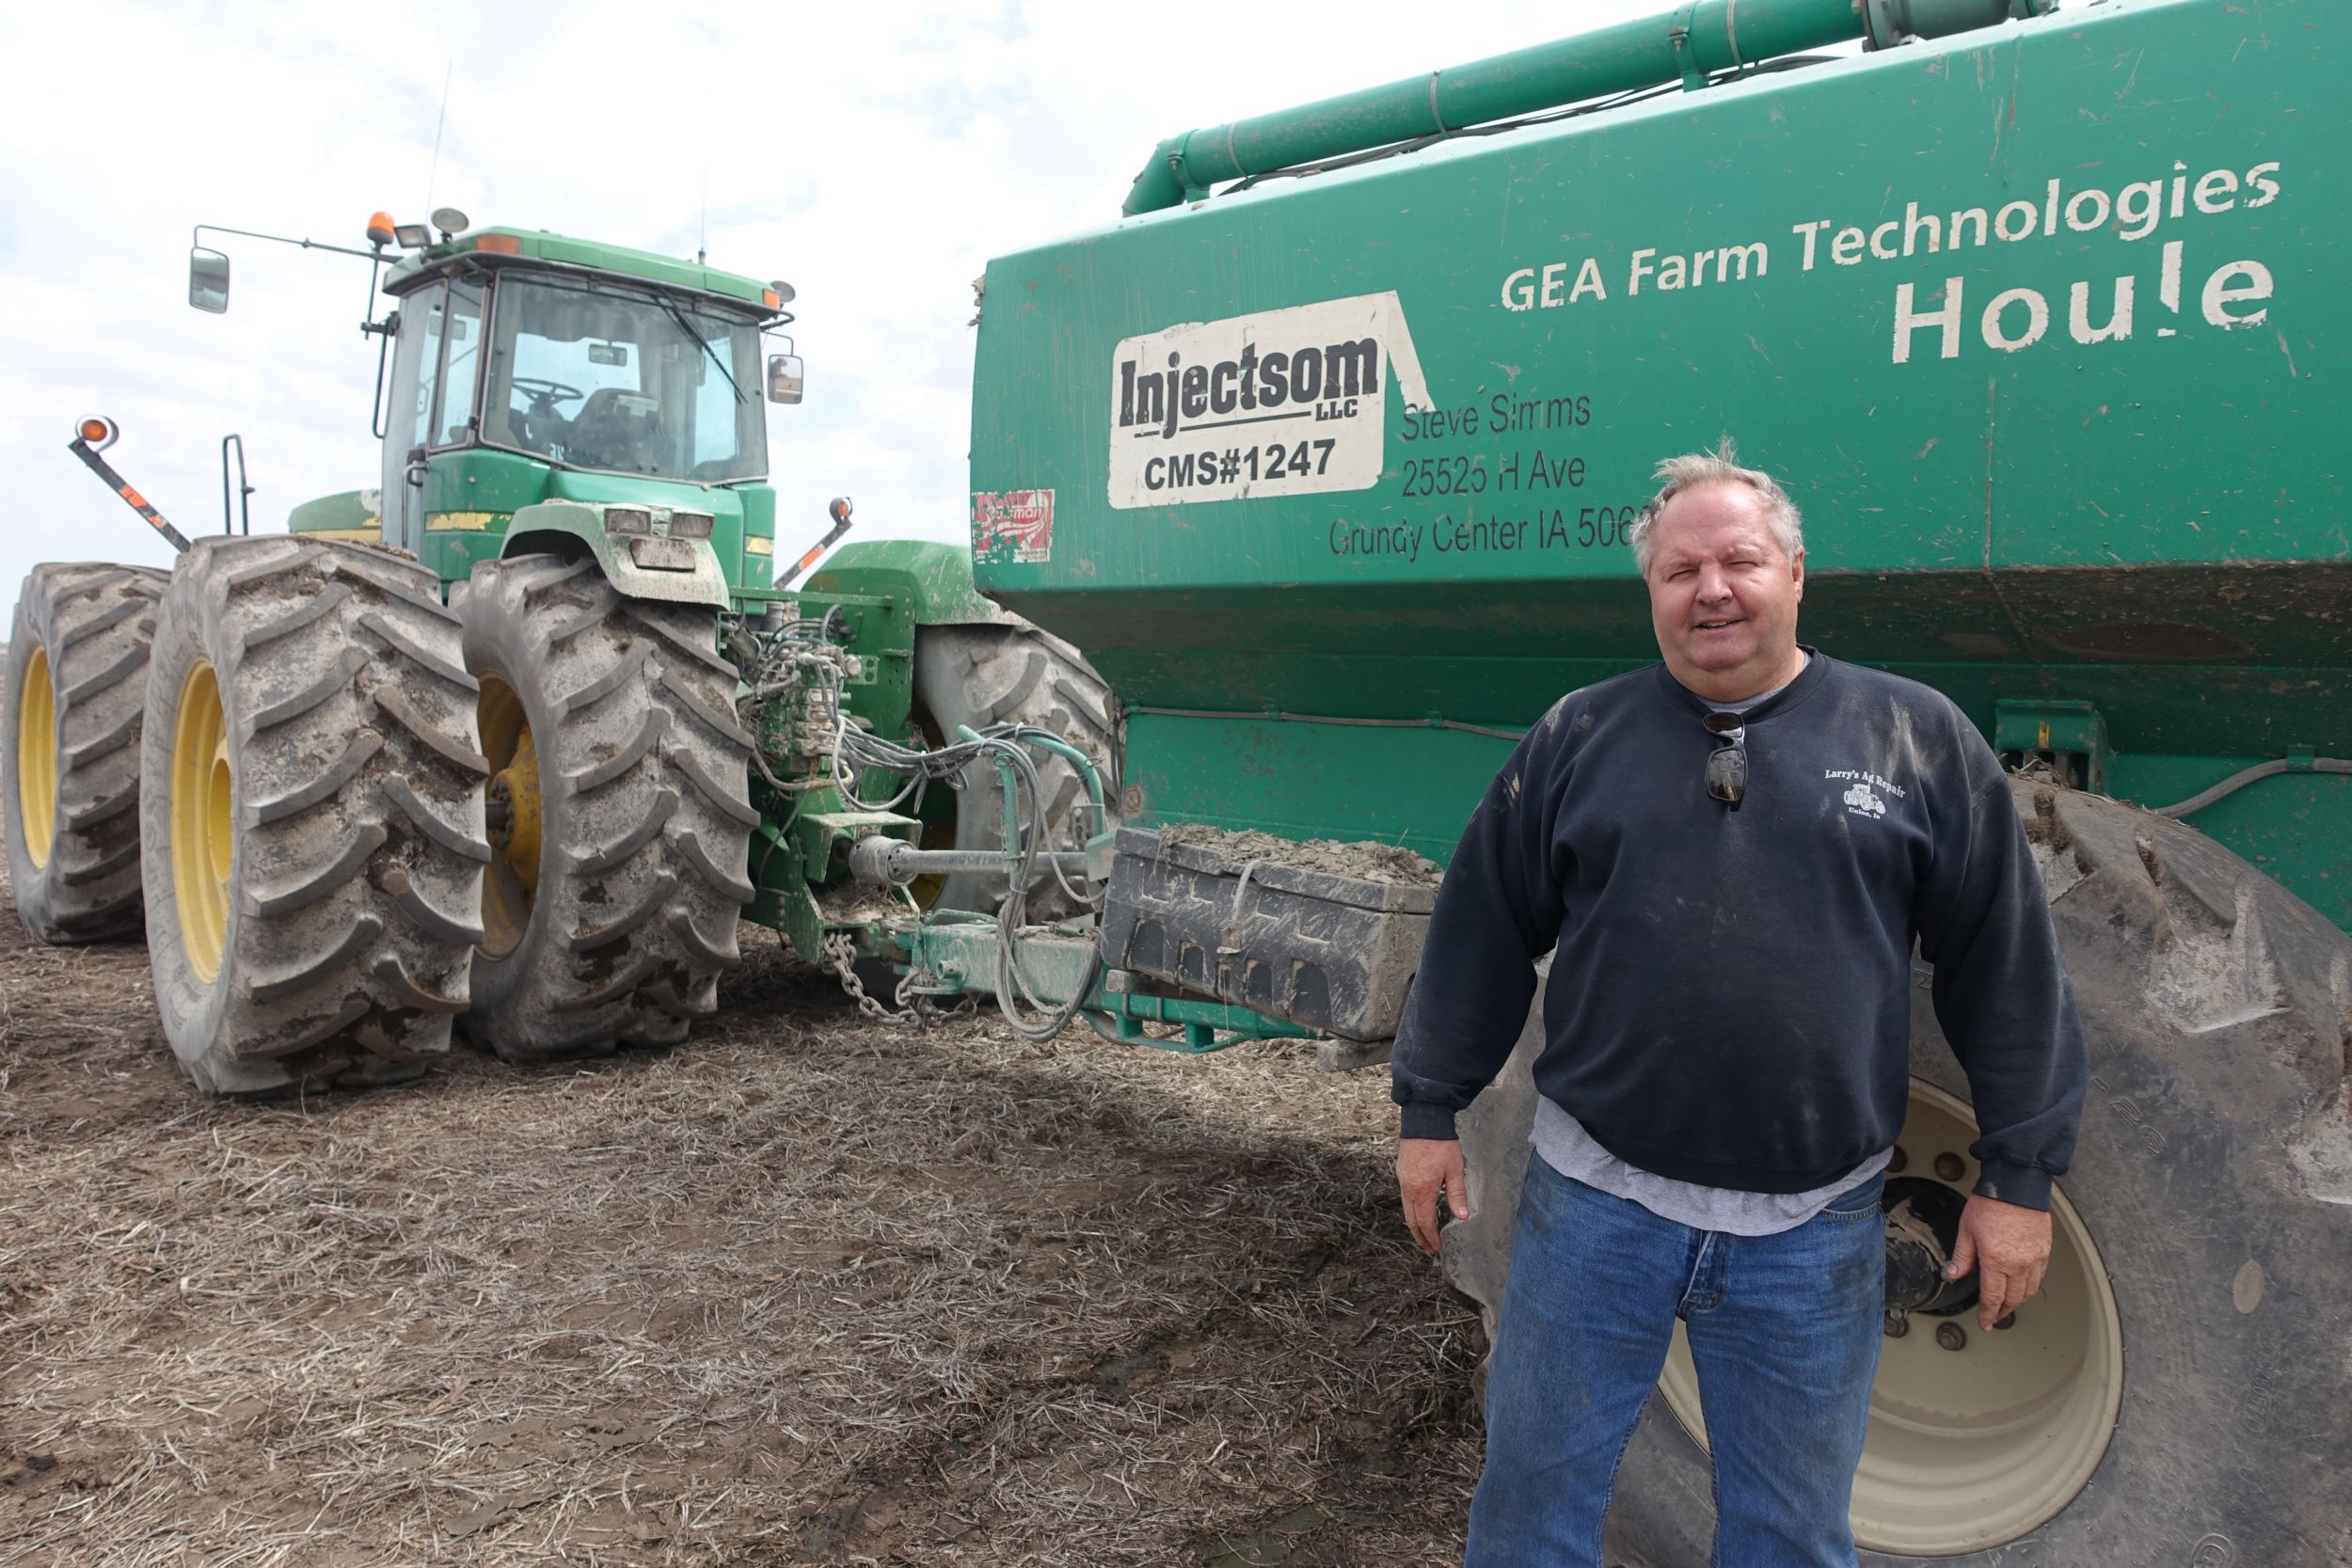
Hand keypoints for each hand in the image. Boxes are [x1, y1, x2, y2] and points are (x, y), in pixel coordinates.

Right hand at [1397, 1138, 1468, 1254]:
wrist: (1423, 1121)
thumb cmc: (1441, 1145)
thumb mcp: (1455, 1170)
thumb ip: (1457, 1195)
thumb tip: (1461, 1217)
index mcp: (1422, 1190)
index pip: (1426, 1222)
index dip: (1431, 1237)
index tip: (1437, 1248)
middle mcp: (1409, 1188)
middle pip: (1411, 1220)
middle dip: (1420, 1237)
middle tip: (1428, 1249)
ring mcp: (1403, 1180)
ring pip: (1406, 1209)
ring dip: (1415, 1224)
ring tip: (1423, 1233)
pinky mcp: (1401, 1172)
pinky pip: (1405, 1197)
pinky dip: (1411, 1210)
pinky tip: (1420, 1210)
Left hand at [1946, 1194, 2052, 1329]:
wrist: (2017, 1186)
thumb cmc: (1991, 1204)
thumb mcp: (1967, 1230)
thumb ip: (1962, 1257)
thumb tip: (1953, 1275)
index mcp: (1997, 1261)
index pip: (1993, 1298)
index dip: (1988, 1314)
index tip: (1984, 1323)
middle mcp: (2019, 1265)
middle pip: (2013, 1299)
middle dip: (2002, 1312)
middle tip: (1994, 1318)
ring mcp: (2035, 1259)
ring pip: (2029, 1291)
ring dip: (2017, 1302)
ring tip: (2007, 1305)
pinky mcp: (2045, 1251)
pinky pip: (2039, 1277)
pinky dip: (2030, 1287)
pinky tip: (2022, 1286)